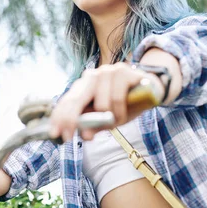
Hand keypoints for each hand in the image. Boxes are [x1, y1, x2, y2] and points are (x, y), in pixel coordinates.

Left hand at [49, 62, 163, 142]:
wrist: (152, 88)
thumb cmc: (125, 104)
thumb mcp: (108, 119)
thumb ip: (95, 125)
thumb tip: (85, 135)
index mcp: (84, 86)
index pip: (66, 101)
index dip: (58, 118)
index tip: (54, 134)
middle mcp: (92, 76)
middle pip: (75, 99)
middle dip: (70, 120)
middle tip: (68, 136)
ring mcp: (107, 71)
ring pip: (100, 104)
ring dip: (110, 119)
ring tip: (118, 118)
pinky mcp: (123, 71)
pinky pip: (116, 99)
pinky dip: (121, 111)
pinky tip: (126, 110)